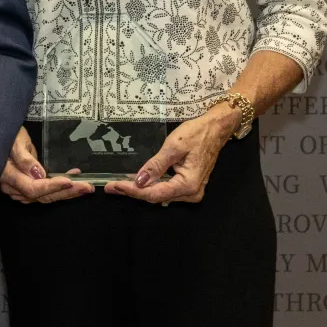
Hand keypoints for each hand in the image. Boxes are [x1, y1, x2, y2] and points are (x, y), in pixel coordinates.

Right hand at [0, 126, 92, 204]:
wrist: (0, 135)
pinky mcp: (25, 188)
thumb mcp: (16, 140)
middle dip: (66, 192)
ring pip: (45, 197)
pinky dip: (59, 189)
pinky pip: (44, 193)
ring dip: (66, 193)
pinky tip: (72, 183)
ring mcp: (18, 190)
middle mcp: (13, 187)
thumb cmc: (8, 135)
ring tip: (85, 186)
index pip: (33, 188)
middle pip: (42, 196)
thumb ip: (25, 158)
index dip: (52, 187)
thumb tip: (39, 175)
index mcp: (8, 175)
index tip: (70, 181)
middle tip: (87, 187)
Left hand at [104, 112, 230, 204]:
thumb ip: (156, 165)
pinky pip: (166, 190)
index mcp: (189, 185)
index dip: (133, 191)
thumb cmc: (197, 134)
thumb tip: (139, 181)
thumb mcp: (173, 146)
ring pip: (160, 195)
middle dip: (133, 192)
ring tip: (118, 185)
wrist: (215, 129)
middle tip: (111, 187)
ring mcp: (191, 191)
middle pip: (157, 197)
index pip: (155, 194)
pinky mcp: (188, 186)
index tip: (115, 185)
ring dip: (140, 190)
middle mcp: (191, 193)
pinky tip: (136, 183)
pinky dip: (151, 186)